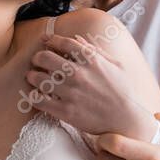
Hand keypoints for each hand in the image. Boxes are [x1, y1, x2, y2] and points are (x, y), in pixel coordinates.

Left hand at [25, 32, 157, 139]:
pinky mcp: (65, 111)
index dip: (51, 40)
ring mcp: (71, 93)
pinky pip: (39, 100)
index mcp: (91, 60)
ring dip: (32, 76)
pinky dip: (34, 96)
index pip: (63, 42)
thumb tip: (77, 39)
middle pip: (45, 57)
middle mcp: (78, 74)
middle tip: (37, 62)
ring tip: (34, 78)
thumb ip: (96, 50)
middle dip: (37, 57)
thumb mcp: (116, 65)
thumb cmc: (125, 91)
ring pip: (38, 78)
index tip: (46, 42)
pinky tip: (37, 95)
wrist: (127, 120)